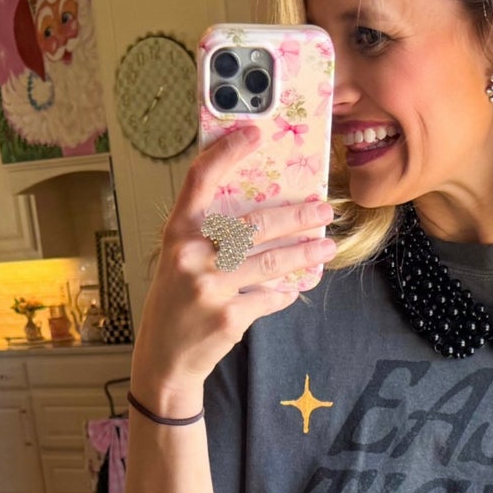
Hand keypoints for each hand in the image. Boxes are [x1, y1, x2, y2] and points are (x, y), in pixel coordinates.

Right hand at [129, 120, 336, 417]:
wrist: (166, 359)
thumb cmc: (177, 302)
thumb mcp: (181, 261)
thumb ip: (210, 236)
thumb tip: (265, 213)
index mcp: (177, 233)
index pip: (200, 180)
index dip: (226, 153)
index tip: (254, 133)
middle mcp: (190, 256)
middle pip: (254, 225)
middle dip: (296, 217)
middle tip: (324, 211)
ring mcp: (210, 288)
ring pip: (271, 263)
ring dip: (305, 254)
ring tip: (327, 247)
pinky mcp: (229, 318)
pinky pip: (270, 297)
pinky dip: (286, 292)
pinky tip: (295, 287)